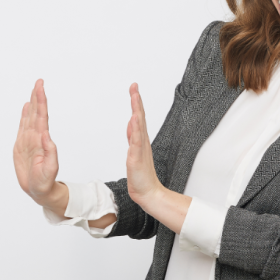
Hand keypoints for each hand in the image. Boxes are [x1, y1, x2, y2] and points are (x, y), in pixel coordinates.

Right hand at [13, 80, 65, 209]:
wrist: (39, 190)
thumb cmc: (45, 181)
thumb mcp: (50, 168)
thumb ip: (50, 152)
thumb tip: (45, 135)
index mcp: (42, 140)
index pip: (42, 116)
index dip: (41, 101)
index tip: (40, 88)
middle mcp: (36, 137)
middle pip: (36, 113)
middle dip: (37, 97)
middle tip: (39, 81)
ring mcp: (28, 140)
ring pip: (30, 117)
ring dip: (31, 103)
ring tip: (33, 90)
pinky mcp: (21, 145)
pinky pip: (22, 126)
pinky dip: (24, 115)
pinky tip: (25, 106)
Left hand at [126, 83, 165, 206]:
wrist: (148, 192)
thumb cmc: (141, 175)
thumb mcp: (134, 152)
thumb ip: (133, 137)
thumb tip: (131, 122)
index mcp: (140, 140)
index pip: (138, 117)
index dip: (136, 102)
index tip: (134, 88)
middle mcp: (142, 142)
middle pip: (140, 117)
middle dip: (137, 101)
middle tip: (134, 86)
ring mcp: (140, 149)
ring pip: (139, 126)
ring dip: (137, 111)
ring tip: (135, 97)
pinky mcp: (137, 158)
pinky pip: (136, 142)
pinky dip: (135, 130)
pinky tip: (134, 119)